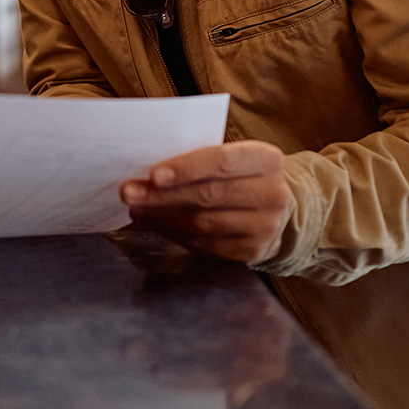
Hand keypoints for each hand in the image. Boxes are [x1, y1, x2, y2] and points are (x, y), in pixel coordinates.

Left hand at [119, 141, 291, 264]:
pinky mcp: (253, 251)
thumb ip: (200, 160)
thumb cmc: (241, 176)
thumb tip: (147, 171)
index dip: (185, 169)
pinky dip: (176, 234)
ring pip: (203, 223)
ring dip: (163, 217)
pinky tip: (157, 224)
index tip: (153, 174)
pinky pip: (206, 244)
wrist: (279, 210)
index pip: (221, 161)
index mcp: (266, 159)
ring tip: (137, 209)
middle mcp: (272, 193)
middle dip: (162, 195)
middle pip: (208, 195)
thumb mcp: (233, 157)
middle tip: (129, 192)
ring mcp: (266, 225)